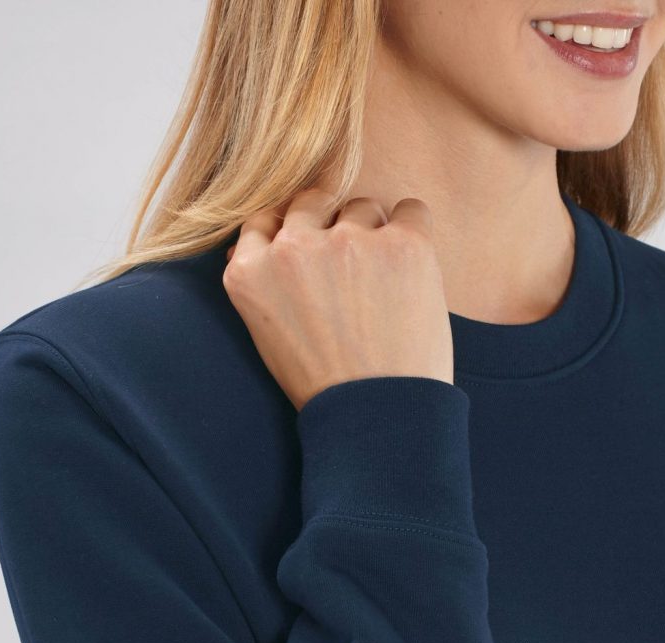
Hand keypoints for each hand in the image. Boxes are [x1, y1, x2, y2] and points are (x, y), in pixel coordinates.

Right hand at [222, 187, 453, 411]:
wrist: (378, 418)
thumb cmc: (326, 386)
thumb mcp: (269, 337)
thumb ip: (261, 284)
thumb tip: (260, 244)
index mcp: (250, 272)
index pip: (263, 219)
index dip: (291, 231)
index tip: (312, 251)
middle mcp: (293, 248)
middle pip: (312, 202)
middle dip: (330, 225)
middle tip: (352, 270)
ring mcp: (348, 243)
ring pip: (362, 207)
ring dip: (373, 234)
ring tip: (385, 287)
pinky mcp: (402, 245)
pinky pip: (411, 209)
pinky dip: (414, 229)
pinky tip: (412, 266)